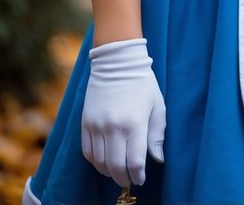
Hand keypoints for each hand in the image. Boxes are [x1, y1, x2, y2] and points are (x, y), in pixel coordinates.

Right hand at [81, 38, 165, 187]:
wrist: (117, 62)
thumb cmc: (142, 84)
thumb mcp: (157, 105)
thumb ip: (157, 134)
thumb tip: (158, 160)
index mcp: (134, 123)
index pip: (135, 161)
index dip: (138, 175)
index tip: (140, 178)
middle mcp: (113, 127)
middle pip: (115, 166)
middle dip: (123, 178)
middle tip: (128, 180)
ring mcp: (97, 125)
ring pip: (99, 162)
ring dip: (109, 171)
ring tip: (117, 171)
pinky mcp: (85, 123)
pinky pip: (87, 152)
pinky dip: (95, 162)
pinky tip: (104, 161)